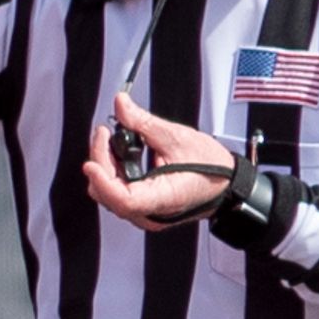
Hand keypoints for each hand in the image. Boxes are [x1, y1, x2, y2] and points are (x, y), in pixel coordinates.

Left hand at [81, 91, 237, 231]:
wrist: (227, 182)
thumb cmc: (212, 167)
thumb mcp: (178, 138)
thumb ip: (144, 122)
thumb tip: (122, 105)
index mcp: (162, 199)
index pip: (123, 200)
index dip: (103, 181)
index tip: (92, 160)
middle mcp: (150, 213)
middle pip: (109, 194)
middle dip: (101, 162)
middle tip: (103, 134)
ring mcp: (145, 213)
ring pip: (109, 195)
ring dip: (105, 167)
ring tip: (110, 141)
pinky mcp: (143, 208)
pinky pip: (118, 194)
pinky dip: (113, 174)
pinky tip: (118, 156)